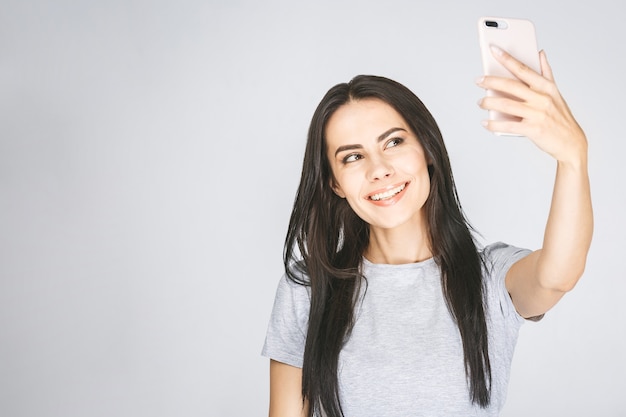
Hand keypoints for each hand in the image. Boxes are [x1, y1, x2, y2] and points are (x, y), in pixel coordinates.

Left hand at [476, 46, 586, 165]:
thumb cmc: (560, 116)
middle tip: (478, 80)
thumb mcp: (555, 92)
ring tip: (480, 102)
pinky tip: (485, 122)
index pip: (523, 69)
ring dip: (489, 102)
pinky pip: (508, 125)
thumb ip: (546, 72)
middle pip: (511, 86)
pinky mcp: (533, 129)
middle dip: (491, 81)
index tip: (493, 49)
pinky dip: (494, 124)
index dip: (507, 58)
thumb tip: (540, 53)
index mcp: (546, 87)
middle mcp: (542, 98)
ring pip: (506, 104)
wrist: (571, 142)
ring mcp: (537, 114)